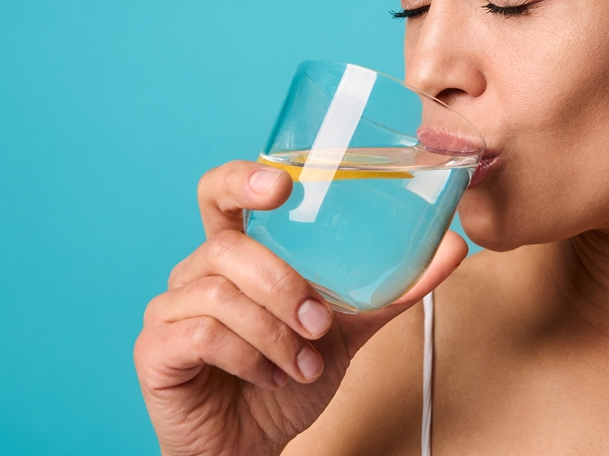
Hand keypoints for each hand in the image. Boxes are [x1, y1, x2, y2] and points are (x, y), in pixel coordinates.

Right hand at [134, 160, 467, 455]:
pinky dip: (247, 356)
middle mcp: (198, 271)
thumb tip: (452, 247)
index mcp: (239, 253)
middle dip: (282, 283)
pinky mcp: (156, 349)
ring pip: (219, 292)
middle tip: (320, 322)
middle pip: (229, 246)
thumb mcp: (347, 328)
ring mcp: (171, 308)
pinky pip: (201, 334)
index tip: (281, 186)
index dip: (242, 178)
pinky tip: (270, 377)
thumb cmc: (290, 375)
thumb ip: (391, 290)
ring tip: (304, 363)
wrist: (254, 444)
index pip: (222, 193)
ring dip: (273, 331)